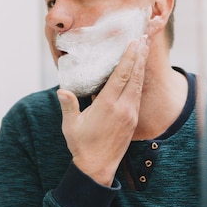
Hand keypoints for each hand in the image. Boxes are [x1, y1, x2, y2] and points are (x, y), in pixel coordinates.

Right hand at [57, 35, 148, 185]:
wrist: (97, 168)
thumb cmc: (82, 145)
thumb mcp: (71, 125)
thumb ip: (68, 105)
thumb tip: (62, 90)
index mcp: (108, 106)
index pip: (121, 76)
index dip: (129, 58)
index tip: (135, 43)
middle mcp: (123, 108)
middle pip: (134, 77)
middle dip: (140, 56)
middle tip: (144, 38)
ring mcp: (130, 114)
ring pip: (138, 85)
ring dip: (141, 66)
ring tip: (144, 50)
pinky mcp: (133, 120)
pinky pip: (138, 95)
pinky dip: (139, 80)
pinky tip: (139, 72)